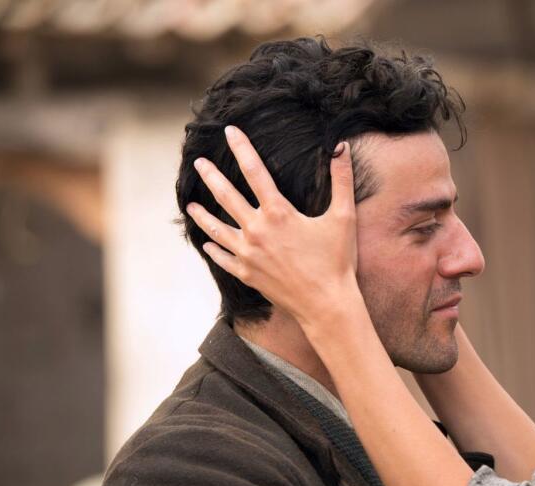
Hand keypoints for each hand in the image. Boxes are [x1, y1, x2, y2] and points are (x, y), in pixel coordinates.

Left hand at [186, 126, 360, 325]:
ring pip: (216, 228)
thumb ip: (341, 180)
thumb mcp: (343, 218)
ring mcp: (248, 254)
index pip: (255, 171)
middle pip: (226, 196)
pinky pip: (222, 258)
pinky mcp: (247, 274)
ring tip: (191, 204)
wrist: (327, 305)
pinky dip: (213, 249)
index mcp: (278, 213)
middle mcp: (257, 230)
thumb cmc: (338, 261)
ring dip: (202, 214)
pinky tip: (206, 242)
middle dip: (211, 176)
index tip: (230, 131)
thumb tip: (341, 147)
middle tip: (199, 162)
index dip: (242, 148)